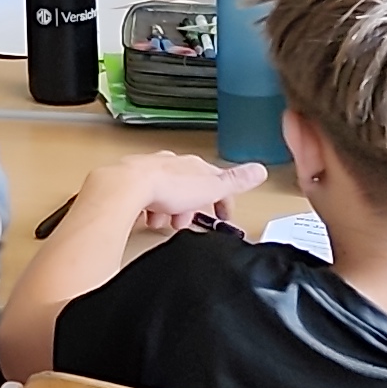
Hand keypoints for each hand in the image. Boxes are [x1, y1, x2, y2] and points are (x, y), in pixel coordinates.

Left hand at [114, 152, 263, 232]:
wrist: (126, 186)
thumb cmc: (166, 186)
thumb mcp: (211, 186)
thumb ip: (235, 181)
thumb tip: (260, 170)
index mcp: (194, 165)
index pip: (216, 181)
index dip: (222, 200)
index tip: (223, 215)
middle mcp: (171, 164)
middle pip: (188, 190)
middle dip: (190, 209)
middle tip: (185, 223)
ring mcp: (150, 171)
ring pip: (166, 195)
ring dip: (168, 212)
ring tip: (163, 223)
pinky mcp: (132, 182)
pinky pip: (144, 198)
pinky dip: (149, 210)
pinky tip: (146, 218)